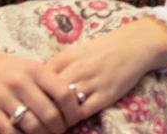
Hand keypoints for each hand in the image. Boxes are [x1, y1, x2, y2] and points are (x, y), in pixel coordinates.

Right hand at [0, 31, 80, 133]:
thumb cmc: (10, 69)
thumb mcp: (33, 68)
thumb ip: (51, 82)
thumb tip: (76, 101)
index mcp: (36, 70)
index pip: (63, 93)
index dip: (73, 110)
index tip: (75, 118)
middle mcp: (21, 83)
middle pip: (50, 114)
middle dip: (60, 128)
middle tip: (61, 131)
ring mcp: (4, 98)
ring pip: (32, 126)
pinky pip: (11, 132)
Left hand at [45, 18, 166, 119]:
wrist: (134, 44)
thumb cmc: (102, 49)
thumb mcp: (75, 52)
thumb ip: (57, 68)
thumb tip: (36, 87)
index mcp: (64, 58)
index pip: (37, 84)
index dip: (33, 98)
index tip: (32, 107)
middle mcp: (75, 70)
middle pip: (47, 98)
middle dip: (41, 112)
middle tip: (40, 120)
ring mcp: (90, 82)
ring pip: (63, 108)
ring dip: (57, 119)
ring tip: (55, 123)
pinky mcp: (105, 94)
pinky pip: (82, 113)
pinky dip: (73, 120)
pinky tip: (73, 120)